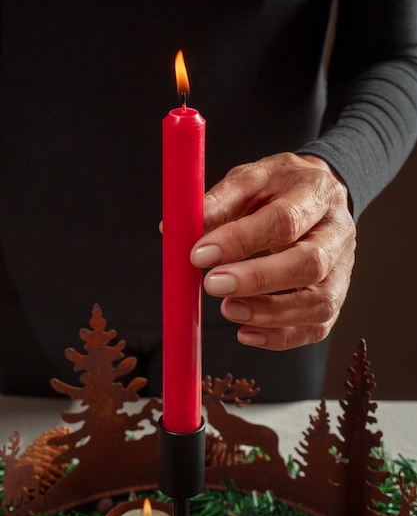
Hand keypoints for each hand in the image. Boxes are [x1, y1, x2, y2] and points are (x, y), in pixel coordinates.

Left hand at [190, 152, 355, 350]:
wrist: (321, 193)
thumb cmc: (280, 187)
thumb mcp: (250, 179)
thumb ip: (217, 202)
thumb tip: (173, 229)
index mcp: (316, 192)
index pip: (284, 220)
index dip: (240, 240)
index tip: (199, 254)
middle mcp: (338, 231)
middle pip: (310, 264)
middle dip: (258, 280)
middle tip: (212, 285)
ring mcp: (343, 267)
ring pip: (320, 302)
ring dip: (271, 314)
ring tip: (229, 311)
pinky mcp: (337, 294)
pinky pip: (318, 325)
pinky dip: (282, 337)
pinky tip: (247, 333)